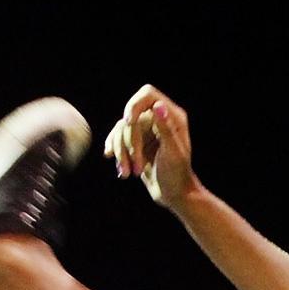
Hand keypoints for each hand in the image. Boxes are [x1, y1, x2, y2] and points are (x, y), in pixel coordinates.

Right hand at [106, 84, 199, 205]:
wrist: (174, 194)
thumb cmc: (178, 175)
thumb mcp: (173, 153)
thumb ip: (166, 129)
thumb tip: (158, 106)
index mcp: (172, 117)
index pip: (147, 95)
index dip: (134, 105)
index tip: (127, 122)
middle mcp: (158, 118)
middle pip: (130, 117)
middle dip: (128, 143)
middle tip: (135, 168)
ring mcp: (146, 129)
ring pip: (121, 129)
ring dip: (121, 152)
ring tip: (127, 173)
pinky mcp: (137, 141)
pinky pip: (117, 137)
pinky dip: (114, 148)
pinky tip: (110, 158)